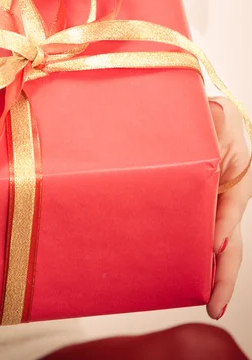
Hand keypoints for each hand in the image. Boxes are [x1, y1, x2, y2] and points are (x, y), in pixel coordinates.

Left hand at [207, 97, 251, 319]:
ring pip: (214, 245)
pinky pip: (193, 235)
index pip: (233, 208)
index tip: (216, 246)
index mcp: (238, 179)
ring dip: (211, 275)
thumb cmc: (209, 116)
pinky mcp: (193, 210)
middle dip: (224, 274)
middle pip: (229, 241)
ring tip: (206, 304)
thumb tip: (218, 129)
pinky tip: (182, 279)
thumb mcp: (221, 117)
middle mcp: (227, 200)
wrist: (191, 116)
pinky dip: (192, 258)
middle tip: (214, 304)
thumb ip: (219, 125)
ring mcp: (211, 208)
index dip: (225, 226)